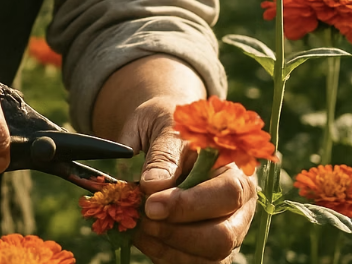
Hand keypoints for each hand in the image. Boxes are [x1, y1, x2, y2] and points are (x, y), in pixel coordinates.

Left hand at [121, 96, 256, 263]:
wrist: (165, 133)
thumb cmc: (168, 125)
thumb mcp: (164, 127)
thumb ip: (162, 155)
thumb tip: (154, 187)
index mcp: (237, 169)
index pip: (227, 194)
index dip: (189, 205)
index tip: (151, 205)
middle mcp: (240, 207)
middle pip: (222, 236)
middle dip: (176, 232)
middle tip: (141, 219)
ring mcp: (228, 231)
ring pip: (209, 258)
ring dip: (168, 248)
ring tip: (136, 227)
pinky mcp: (210, 249)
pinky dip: (166, 256)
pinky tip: (143, 238)